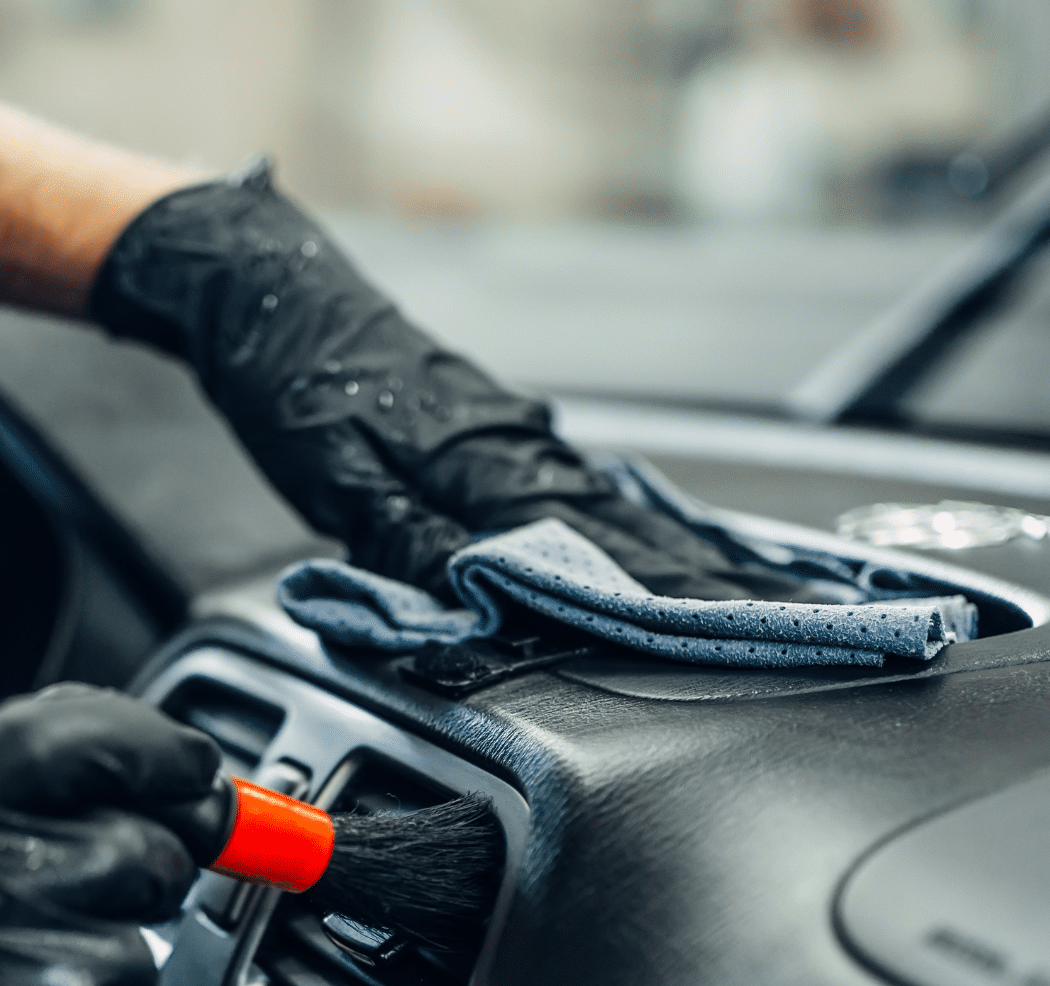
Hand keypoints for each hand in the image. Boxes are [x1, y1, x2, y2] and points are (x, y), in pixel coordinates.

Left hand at [89, 161, 784, 601]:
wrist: (271, 288)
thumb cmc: (294, 383)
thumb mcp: (335, 480)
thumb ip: (409, 545)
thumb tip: (474, 602)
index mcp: (485, 462)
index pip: (592, 549)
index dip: (662, 600)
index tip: (729, 633)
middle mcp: (518, 444)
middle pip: (626, 531)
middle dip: (701, 585)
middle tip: (778, 628)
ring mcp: (515, 432)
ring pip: (614, 508)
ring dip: (678, 557)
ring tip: (744, 597)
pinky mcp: (499, 425)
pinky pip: (584, 486)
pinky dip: (633, 521)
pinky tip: (662, 539)